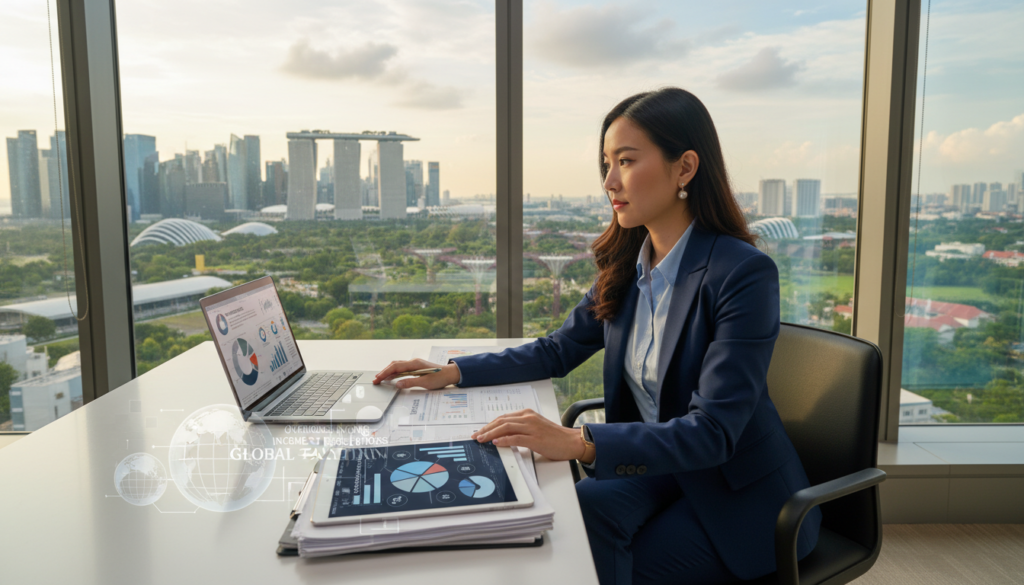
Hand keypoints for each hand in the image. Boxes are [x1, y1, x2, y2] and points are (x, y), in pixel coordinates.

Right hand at [372, 359, 459, 389]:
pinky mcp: (415, 368)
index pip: (396, 367)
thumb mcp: (425, 382)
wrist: (450, 374)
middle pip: (394, 365)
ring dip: (388, 372)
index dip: (385, 372)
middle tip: (375, 380)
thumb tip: (397, 384)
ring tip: (380, 379)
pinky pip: (402, 369)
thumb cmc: (439, 378)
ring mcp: (414, 364)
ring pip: (397, 366)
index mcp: (414, 364)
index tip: (378, 378)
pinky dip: (394, 373)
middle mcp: (413, 362)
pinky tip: (391, 378)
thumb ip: (410, 382)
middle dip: (384, 372)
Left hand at [471, 409, 588, 461]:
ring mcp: (532, 427)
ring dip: (490, 434)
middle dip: (486, 429)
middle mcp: (528, 418)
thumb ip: (520, 430)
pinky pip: (515, 438)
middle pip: (501, 421)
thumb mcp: (535, 429)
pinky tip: (495, 443)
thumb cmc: (555, 438)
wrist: (572, 441)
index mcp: (527, 414)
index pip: (503, 418)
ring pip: (506, 427)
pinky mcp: (535, 438)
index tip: (480, 431)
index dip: (489, 425)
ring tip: (481, 439)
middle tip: (475, 436)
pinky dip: (503, 440)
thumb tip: (503, 438)